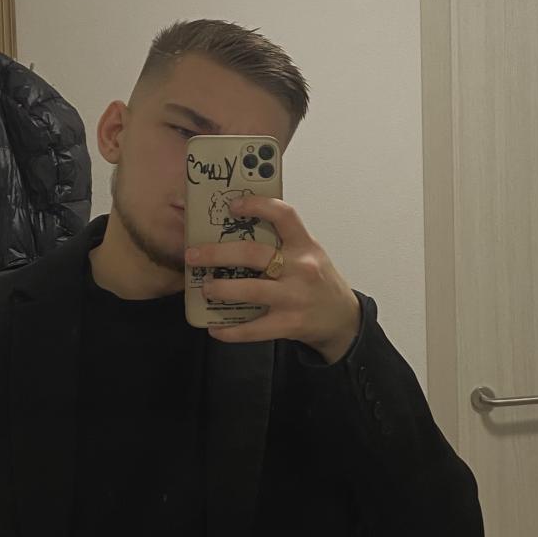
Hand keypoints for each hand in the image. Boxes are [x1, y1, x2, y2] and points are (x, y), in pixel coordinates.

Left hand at [186, 195, 359, 361]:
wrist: (344, 320)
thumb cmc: (319, 282)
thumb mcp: (309, 254)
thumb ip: (283, 243)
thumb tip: (236, 231)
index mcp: (305, 245)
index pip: (284, 215)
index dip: (257, 206)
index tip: (233, 205)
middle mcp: (301, 268)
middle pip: (253, 254)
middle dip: (217, 254)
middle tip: (193, 255)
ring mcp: (295, 297)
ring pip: (250, 290)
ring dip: (221, 289)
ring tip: (205, 288)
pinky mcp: (290, 324)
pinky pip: (254, 328)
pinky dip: (231, 330)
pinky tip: (216, 328)